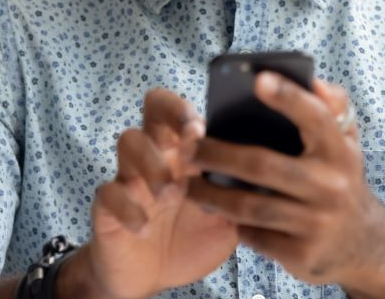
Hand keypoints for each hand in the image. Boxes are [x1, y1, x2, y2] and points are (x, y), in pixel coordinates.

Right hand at [82, 89, 238, 298]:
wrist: (153, 276)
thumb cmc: (191, 237)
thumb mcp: (227, 217)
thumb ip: (243, 194)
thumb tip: (276, 174)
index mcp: (185, 152)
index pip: (181, 108)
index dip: (187, 109)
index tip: (201, 128)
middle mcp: (157, 154)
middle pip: (152, 108)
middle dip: (170, 114)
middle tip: (188, 139)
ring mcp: (129, 177)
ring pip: (128, 141)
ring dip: (151, 162)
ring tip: (168, 193)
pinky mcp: (108, 205)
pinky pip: (108, 192)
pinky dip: (127, 207)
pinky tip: (144, 227)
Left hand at [186, 74, 384, 289]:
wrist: (364, 245)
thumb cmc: (340, 179)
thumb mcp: (346, 143)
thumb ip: (332, 108)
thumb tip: (315, 83)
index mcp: (339, 151)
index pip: (315, 117)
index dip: (288, 97)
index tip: (258, 79)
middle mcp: (331, 186)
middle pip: (262, 165)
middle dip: (216, 155)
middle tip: (186, 148)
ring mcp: (316, 223)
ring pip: (249, 206)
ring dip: (210, 194)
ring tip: (187, 183)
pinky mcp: (300, 254)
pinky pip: (253, 235)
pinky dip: (232, 222)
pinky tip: (216, 211)